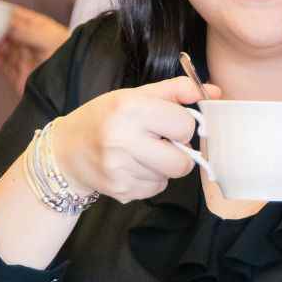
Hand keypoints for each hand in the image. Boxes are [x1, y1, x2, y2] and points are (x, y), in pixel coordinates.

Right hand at [0, 7, 70, 93]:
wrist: (72, 85)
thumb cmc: (66, 56)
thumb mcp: (48, 40)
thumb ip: (27, 32)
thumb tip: (6, 24)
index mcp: (40, 29)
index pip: (17, 16)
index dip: (3, 11)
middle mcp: (31, 43)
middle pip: (7, 32)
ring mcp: (24, 59)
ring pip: (3, 48)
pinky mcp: (20, 77)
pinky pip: (3, 66)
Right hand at [53, 76, 221, 203]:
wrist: (65, 151)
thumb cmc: (105, 117)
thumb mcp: (135, 95)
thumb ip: (177, 91)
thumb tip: (215, 93)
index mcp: (130, 107)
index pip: (185, 126)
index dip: (181, 125)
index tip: (168, 123)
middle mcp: (122, 138)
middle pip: (183, 161)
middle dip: (179, 152)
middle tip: (161, 142)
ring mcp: (120, 168)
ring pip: (170, 176)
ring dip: (163, 165)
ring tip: (140, 152)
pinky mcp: (119, 190)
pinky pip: (156, 189)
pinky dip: (150, 179)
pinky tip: (132, 166)